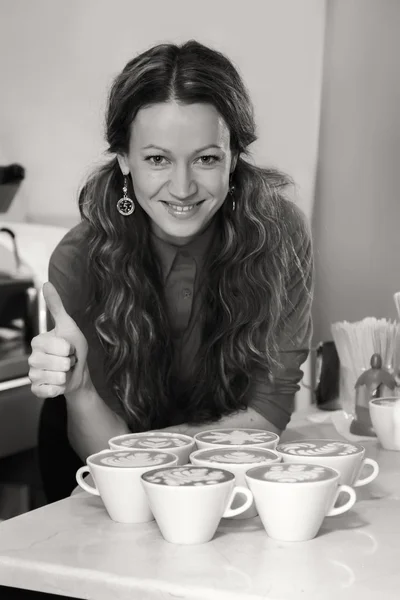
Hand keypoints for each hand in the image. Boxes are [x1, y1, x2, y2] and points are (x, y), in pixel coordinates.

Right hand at [28, 282, 88, 397]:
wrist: (78, 373)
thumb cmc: (74, 348)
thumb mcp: (68, 325)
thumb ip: (56, 306)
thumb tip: (46, 284)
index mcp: (38, 341)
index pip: (59, 346)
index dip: (70, 348)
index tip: (69, 348)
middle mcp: (32, 357)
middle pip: (57, 363)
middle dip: (70, 363)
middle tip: (68, 361)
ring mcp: (33, 374)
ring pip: (55, 377)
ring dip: (66, 376)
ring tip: (64, 371)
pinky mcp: (36, 389)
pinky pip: (48, 391)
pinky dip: (58, 389)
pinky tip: (58, 383)